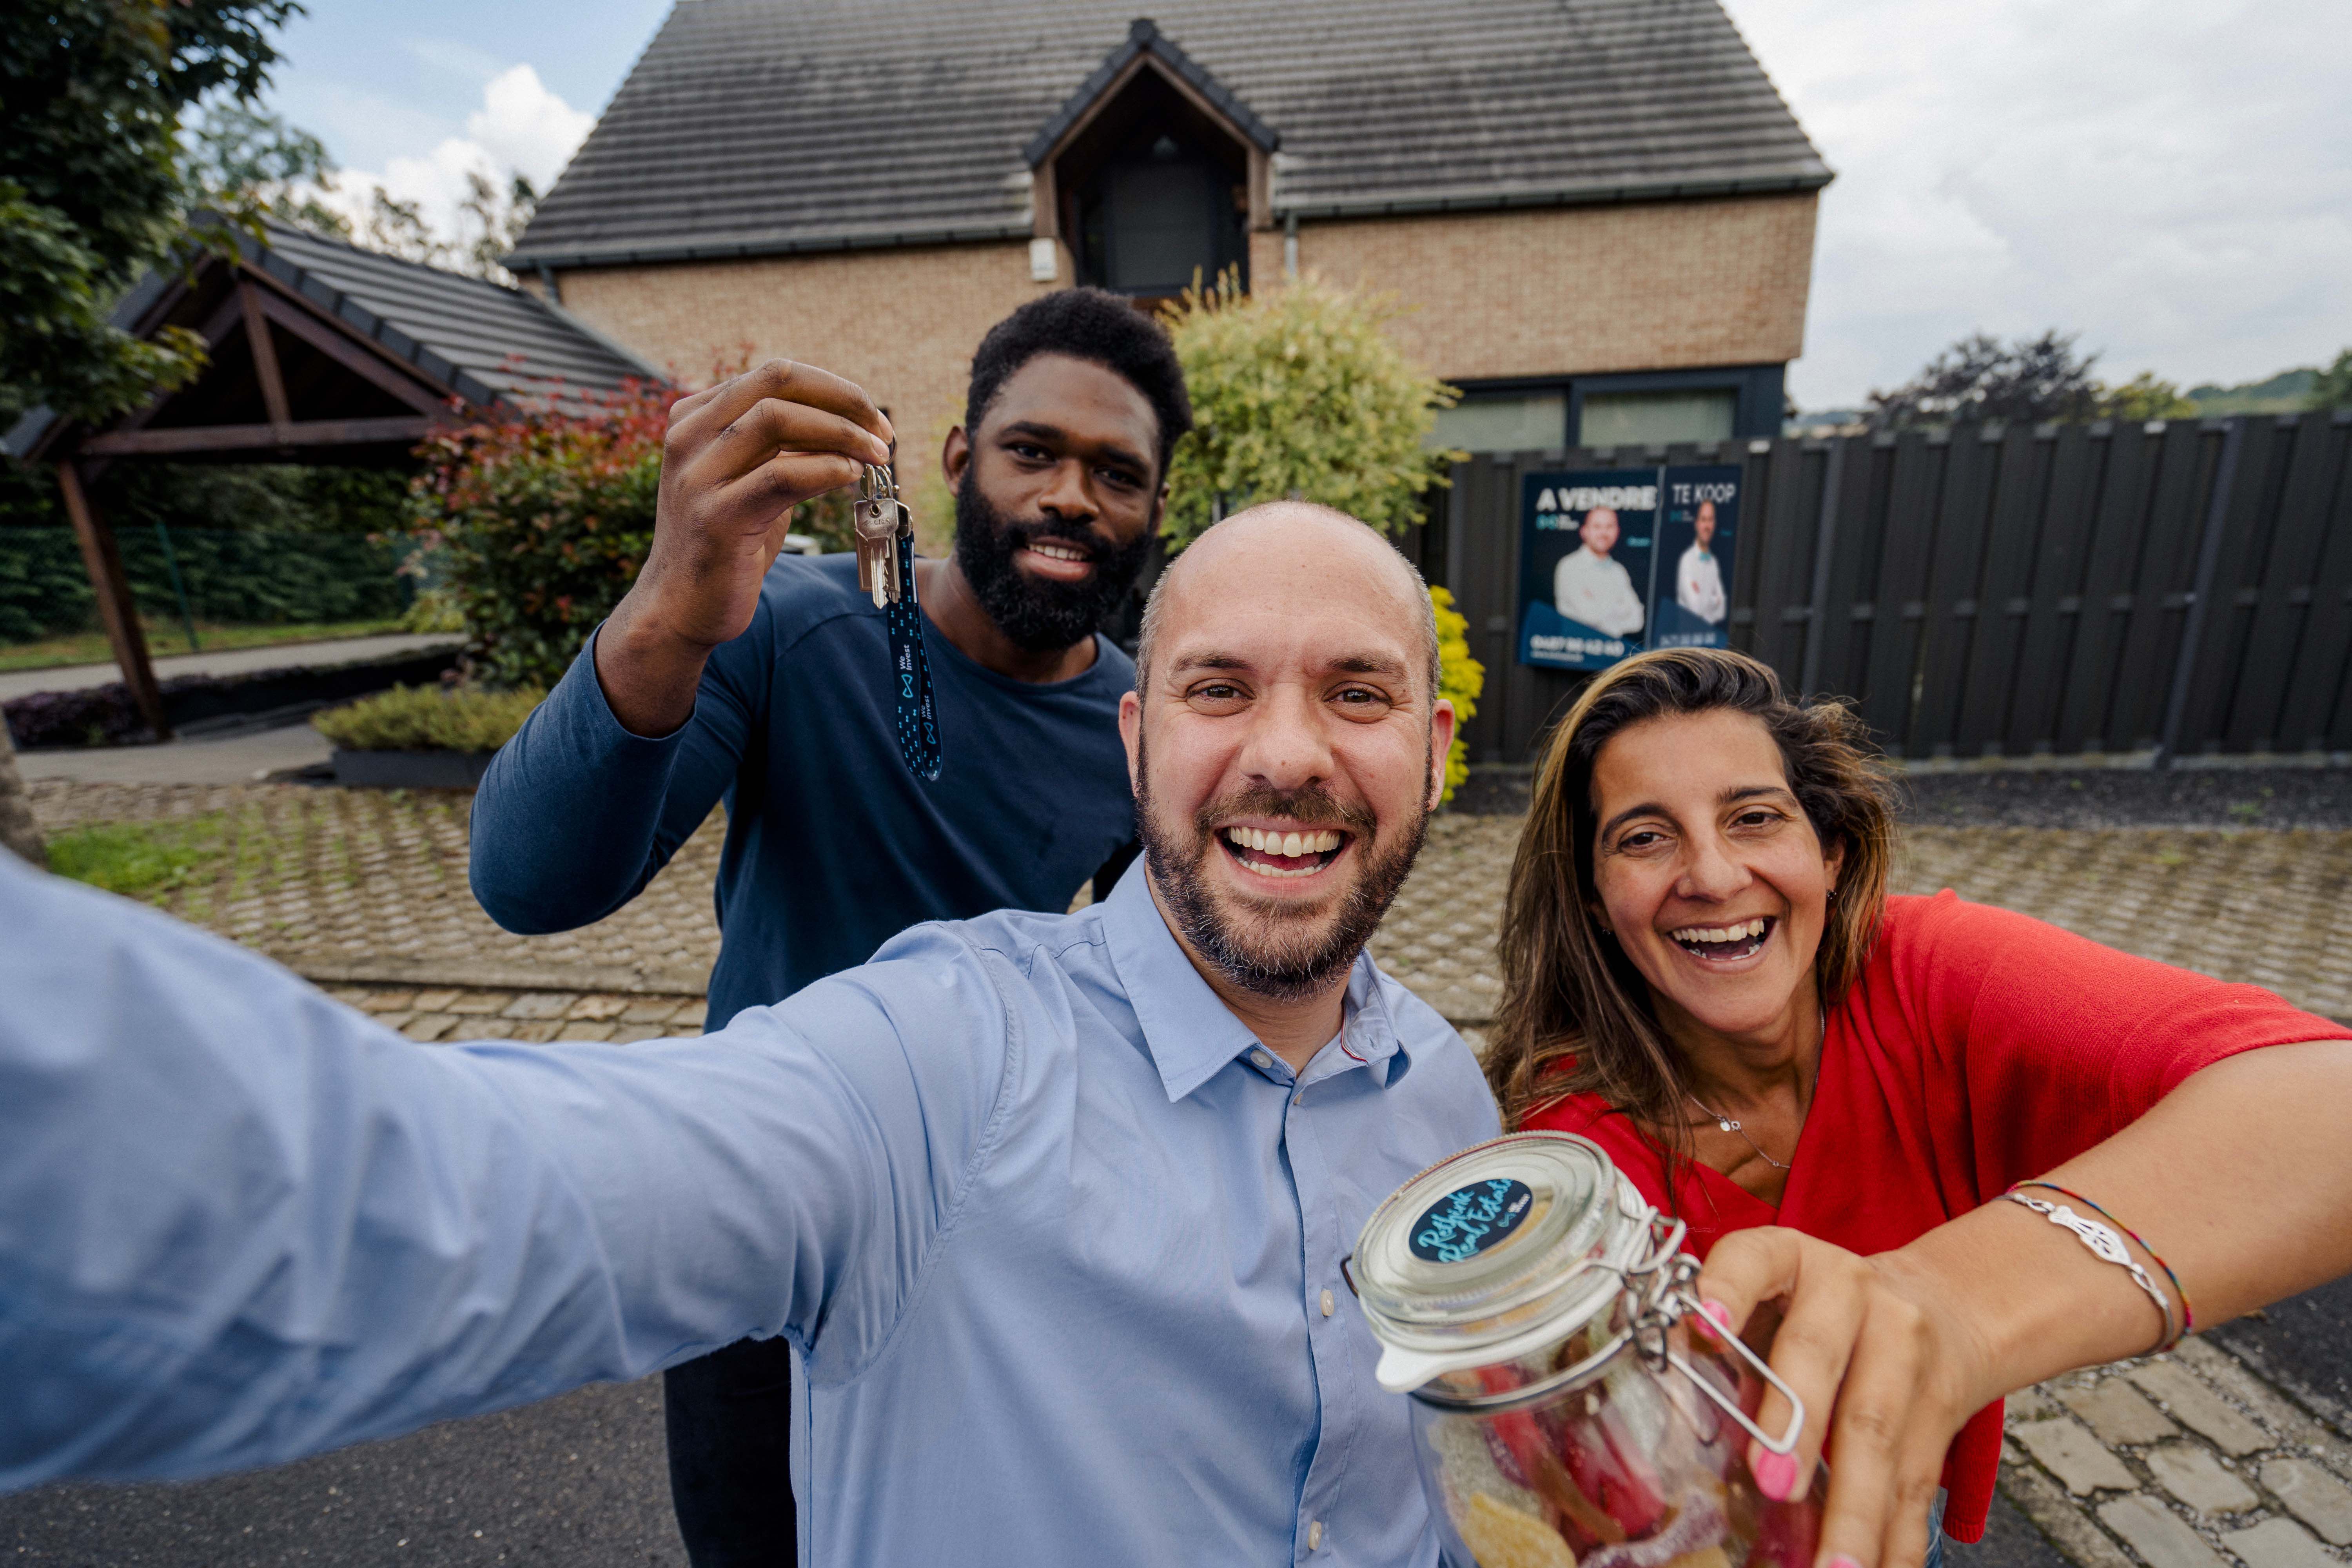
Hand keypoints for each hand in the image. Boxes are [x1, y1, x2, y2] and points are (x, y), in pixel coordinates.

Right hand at [634, 360, 893, 649]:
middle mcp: (690, 437)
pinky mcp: (716, 517)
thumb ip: (782, 449)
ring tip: (877, 455)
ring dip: (841, 432)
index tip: (873, 418)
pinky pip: (779, 476)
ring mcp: (698, 475)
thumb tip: (847, 424)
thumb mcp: (751, 481)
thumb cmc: (726, 544)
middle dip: (842, 400)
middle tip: (883, 431)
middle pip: (776, 382)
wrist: (679, 606)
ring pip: (776, 419)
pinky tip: (850, 476)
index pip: (775, 375)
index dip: (834, 390)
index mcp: (696, 418)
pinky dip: (825, 469)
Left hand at [1695, 1228, 1986, 1567]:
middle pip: (1822, 1361)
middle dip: (1797, 1429)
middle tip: (1772, 1485)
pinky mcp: (1939, 1412)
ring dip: (1854, 1512)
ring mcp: (1903, 1350)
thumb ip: (1725, 1341)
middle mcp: (1851, 1294)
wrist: (1944, 1303)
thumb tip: (1660, 1410)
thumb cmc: (1823, 1309)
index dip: (1728, 1288)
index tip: (1702, 1325)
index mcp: (1791, 1259)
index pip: (1753, 1259)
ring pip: (1878, 1435)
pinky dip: (1897, 1541)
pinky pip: (1917, 1485)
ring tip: (1831, 1567)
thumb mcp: (1773, 1295)